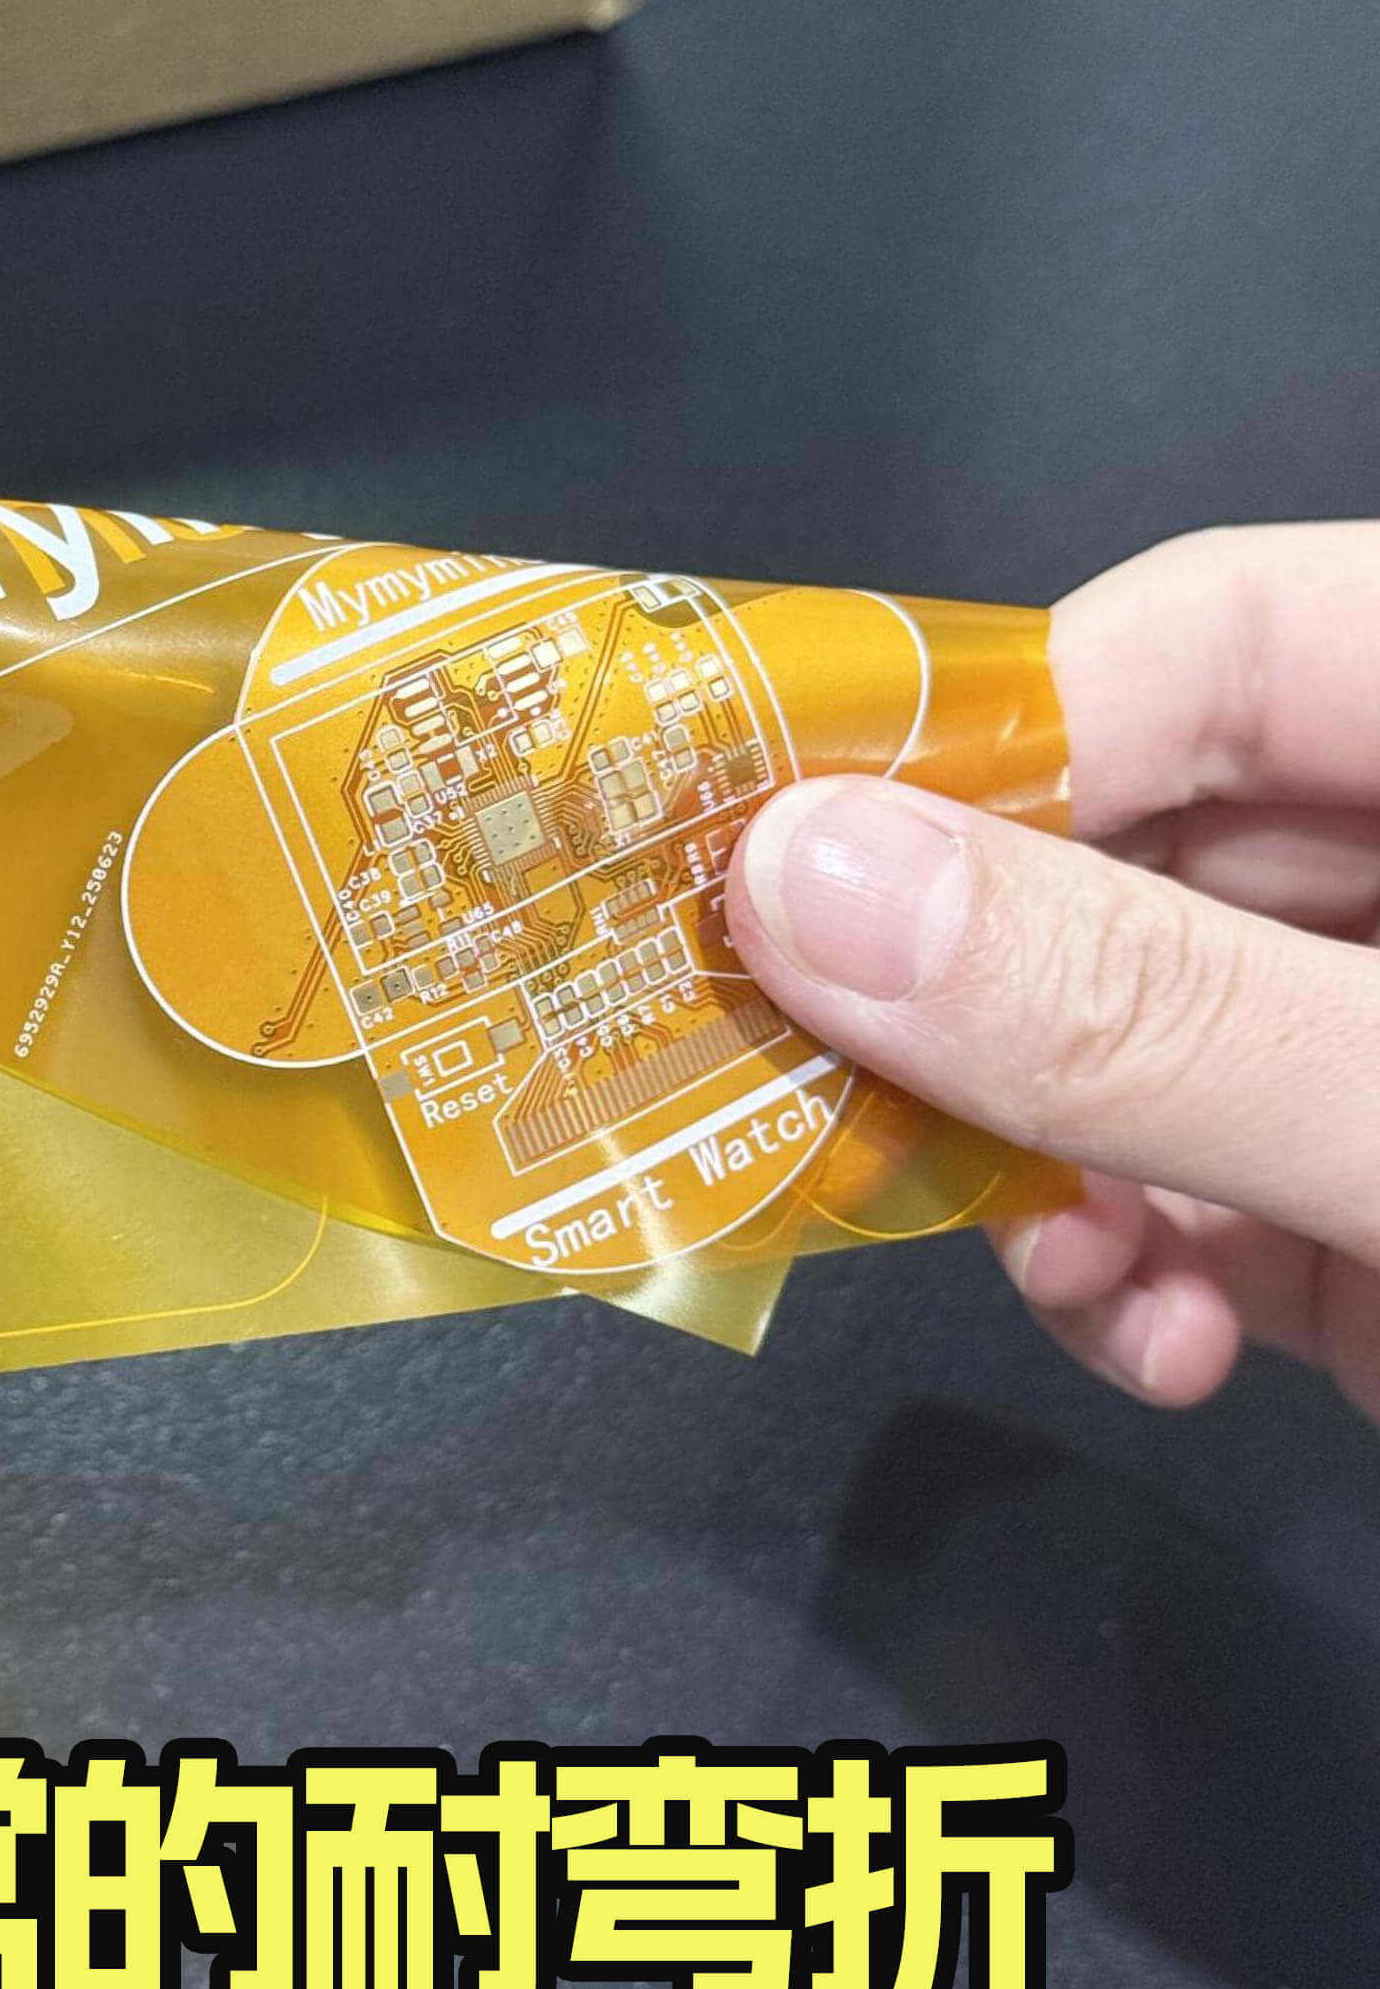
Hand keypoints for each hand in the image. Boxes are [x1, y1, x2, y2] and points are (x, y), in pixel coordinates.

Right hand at [727, 523, 1379, 1423]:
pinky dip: (1150, 1278)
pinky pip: (1212, 1203)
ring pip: (1142, 1049)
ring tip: (1061, 1275)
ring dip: (1058, 1182)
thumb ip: (1153, 1011)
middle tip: (830, 1098)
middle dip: (994, 1011)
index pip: (1211, 638)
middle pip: (1146, 857)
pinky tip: (1164, 1350)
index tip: (776, 859)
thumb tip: (806, 877)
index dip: (993, 731)